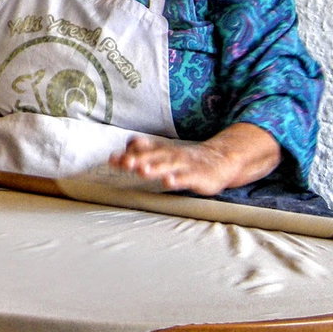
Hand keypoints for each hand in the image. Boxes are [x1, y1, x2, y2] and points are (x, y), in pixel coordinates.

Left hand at [108, 124, 280, 195]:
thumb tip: (121, 152)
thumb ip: (142, 153)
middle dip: (139, 160)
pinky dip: (178, 179)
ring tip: (143, 171)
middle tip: (125, 163)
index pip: (142, 150)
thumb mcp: (163, 154)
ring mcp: (185, 165)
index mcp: (161, 151)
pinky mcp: (198, 175)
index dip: (128, 155)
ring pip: (169, 165)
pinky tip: (169, 182)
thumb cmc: (186, 160)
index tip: (113, 159)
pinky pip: (187, 177)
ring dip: (156, 168)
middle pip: (153, 156)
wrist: (220, 160)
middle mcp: (171, 155)